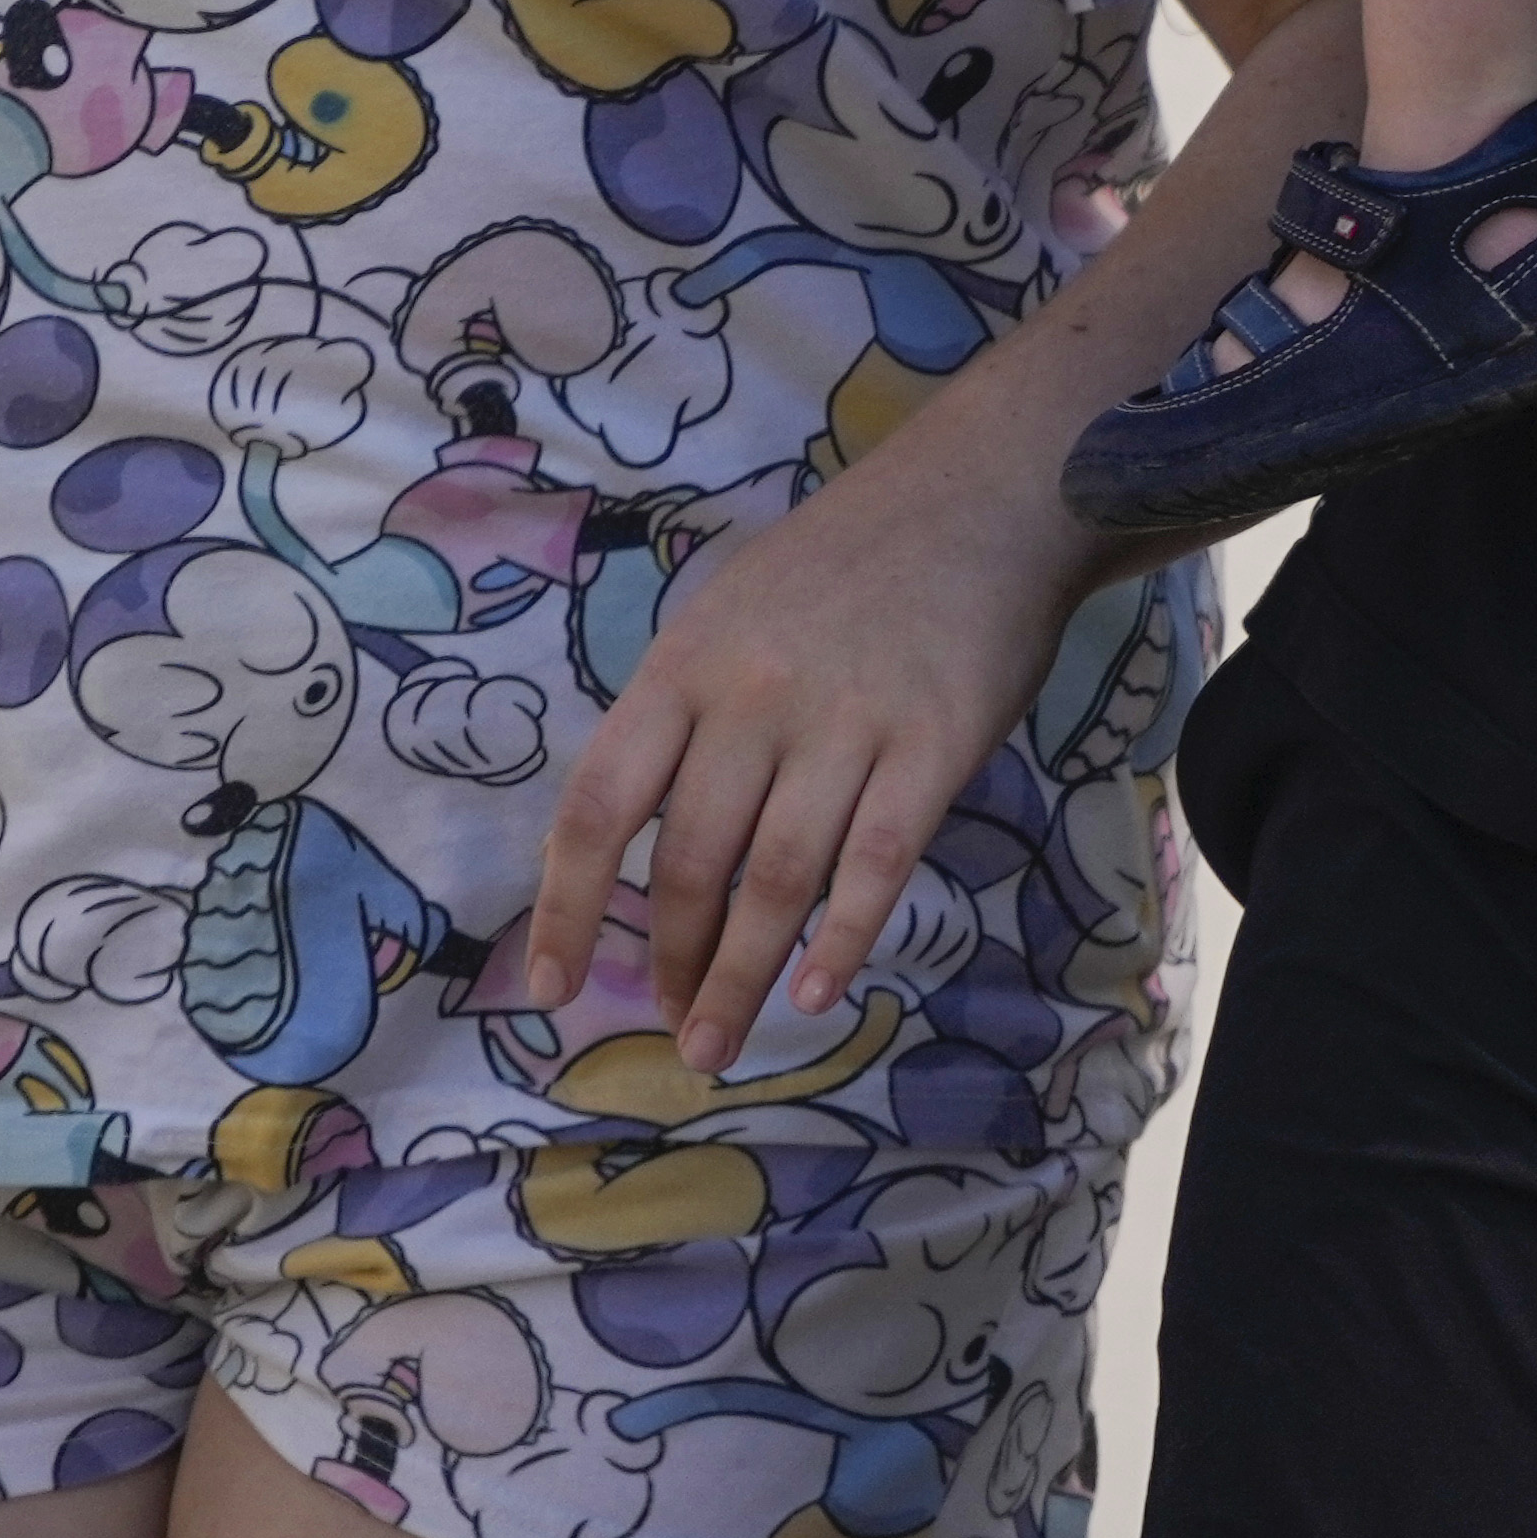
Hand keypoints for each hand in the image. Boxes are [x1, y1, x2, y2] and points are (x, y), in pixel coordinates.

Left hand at [498, 420, 1089, 1082]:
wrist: (985, 493)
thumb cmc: (847, 560)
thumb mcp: (729, 613)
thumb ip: (684, 715)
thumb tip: (637, 840)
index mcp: (683, 666)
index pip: (599, 806)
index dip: (568, 908)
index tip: (550, 988)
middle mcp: (752, 699)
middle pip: (692, 862)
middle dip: (673, 963)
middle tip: (674, 1029)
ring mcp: (847, 722)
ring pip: (777, 880)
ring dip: (740, 979)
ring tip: (719, 1044)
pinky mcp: (935, 743)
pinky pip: (877, 863)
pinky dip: (843, 939)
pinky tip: (817, 992)